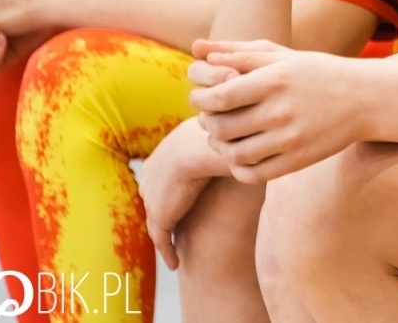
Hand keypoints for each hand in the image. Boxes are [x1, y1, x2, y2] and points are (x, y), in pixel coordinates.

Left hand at [139, 117, 226, 268]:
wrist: (199, 149)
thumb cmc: (217, 137)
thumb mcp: (219, 135)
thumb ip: (223, 142)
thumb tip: (246, 140)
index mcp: (163, 154)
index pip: (163, 177)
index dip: (173, 189)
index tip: (186, 199)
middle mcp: (151, 177)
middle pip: (156, 198)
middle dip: (166, 210)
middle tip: (182, 225)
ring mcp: (152, 198)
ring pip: (158, 221)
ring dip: (167, 236)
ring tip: (179, 249)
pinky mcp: (159, 216)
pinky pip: (160, 239)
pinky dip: (166, 251)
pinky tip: (176, 263)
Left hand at [186, 39, 377, 182]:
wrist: (367, 99)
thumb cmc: (320, 72)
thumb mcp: (284, 56)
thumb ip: (240, 52)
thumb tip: (199, 50)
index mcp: (275, 80)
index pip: (219, 98)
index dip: (201, 100)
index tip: (201, 97)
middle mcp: (281, 111)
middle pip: (221, 127)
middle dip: (208, 123)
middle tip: (211, 117)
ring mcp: (290, 140)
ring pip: (233, 154)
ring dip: (219, 146)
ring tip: (223, 136)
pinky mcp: (298, 161)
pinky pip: (253, 173)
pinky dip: (238, 167)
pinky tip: (241, 154)